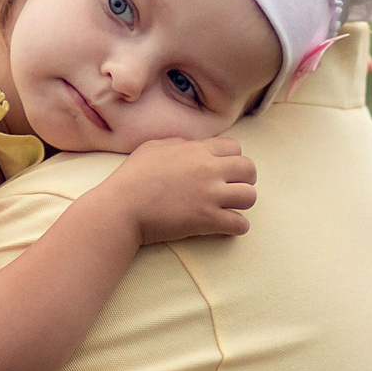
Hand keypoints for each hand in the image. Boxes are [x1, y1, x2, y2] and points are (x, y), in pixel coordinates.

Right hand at [102, 137, 257, 245]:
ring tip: (230, 208)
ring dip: (242, 203)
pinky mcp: (207, 220)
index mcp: (197, 150)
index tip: (223, 170)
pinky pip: (240, 224)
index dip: (232, 159)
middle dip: (244, 179)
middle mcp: (208, 169)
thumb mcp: (153, 147)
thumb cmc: (132, 177)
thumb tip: (193, 146)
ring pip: (250, 196)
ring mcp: (209, 195)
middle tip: (232, 189)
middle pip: (249, 169)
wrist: (121, 207)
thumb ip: (179, 144)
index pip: (235, 148)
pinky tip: (226, 226)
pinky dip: (237, 227)